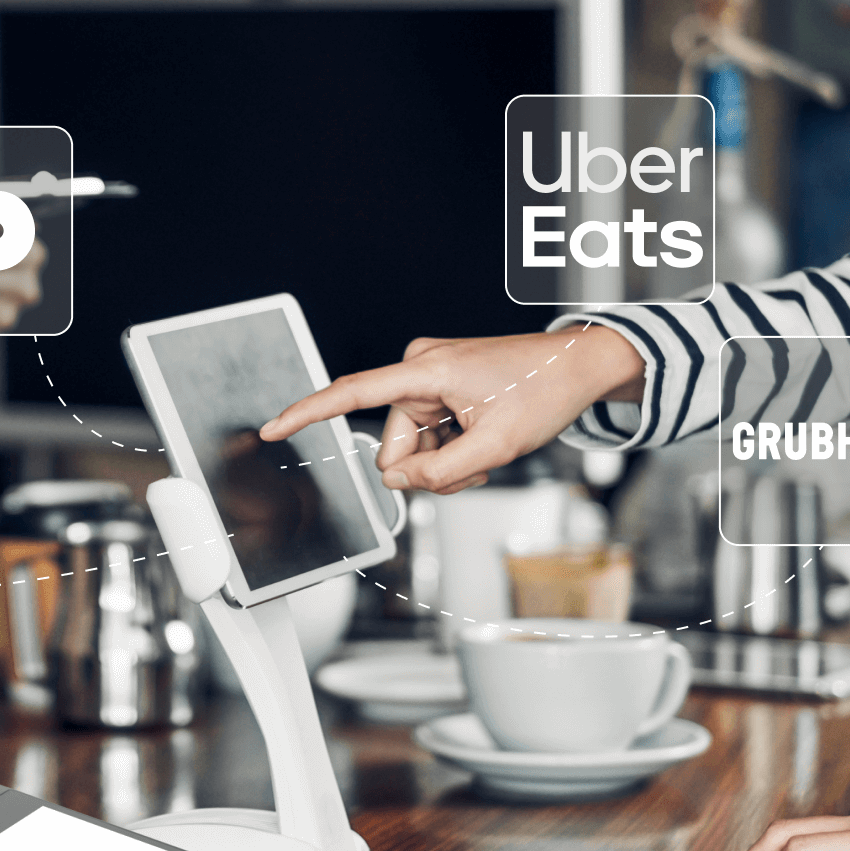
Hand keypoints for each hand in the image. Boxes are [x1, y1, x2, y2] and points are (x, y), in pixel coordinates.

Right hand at [259, 326, 644, 493]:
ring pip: (411, 448)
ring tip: (485, 449)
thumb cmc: (543, 391)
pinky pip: (426, 436)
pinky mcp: (438, 388)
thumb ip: (440, 473)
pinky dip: (451, 450)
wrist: (576, 367)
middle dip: (426, 466)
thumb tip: (399, 483)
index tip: (273, 427)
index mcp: (425, 371)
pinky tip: (480, 440)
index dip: (308, 414)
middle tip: (474, 462)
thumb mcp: (496, 446)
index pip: (351, 394)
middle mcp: (418, 369)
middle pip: (393, 445)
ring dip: (444, 461)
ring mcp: (428, 378)